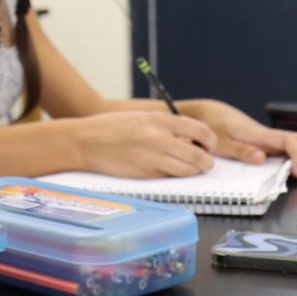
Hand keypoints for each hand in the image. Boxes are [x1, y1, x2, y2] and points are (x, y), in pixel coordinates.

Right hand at [73, 111, 217, 177]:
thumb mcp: (142, 118)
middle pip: (200, 156)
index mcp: (160, 120)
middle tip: (203, 162)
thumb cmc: (111, 128)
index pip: (201, 131)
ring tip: (186, 167)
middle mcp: (159, 138)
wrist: (85, 141)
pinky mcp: (145, 173)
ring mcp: (153, 157)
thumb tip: (191, 140)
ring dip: (192, 171)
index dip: (210, 141)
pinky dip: (172, 175)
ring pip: (188, 170)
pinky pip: (169, 177)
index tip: (208, 146)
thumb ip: (166, 127)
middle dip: (206, 161)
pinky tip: (165, 169)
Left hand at [182, 99, 296, 177]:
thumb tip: (261, 158)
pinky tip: (290, 169)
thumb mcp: (220, 143)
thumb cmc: (211, 127)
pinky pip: (289, 147)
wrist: (206, 113)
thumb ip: (240, 150)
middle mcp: (269, 135)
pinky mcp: (266, 142)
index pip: (291, 140)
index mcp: (260, 134)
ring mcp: (269, 138)